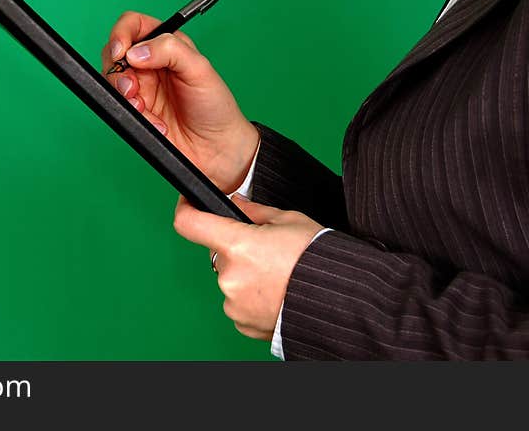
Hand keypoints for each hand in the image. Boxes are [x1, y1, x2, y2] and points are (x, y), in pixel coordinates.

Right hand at [102, 11, 258, 191]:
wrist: (216, 148)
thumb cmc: (215, 106)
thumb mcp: (200, 69)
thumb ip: (170, 50)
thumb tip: (136, 52)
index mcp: (166, 45)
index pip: (133, 26)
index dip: (121, 33)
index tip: (122, 51)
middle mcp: (150, 64)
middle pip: (114, 53)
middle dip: (118, 71)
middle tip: (133, 88)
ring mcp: (141, 88)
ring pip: (112, 82)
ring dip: (124, 96)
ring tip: (144, 108)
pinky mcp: (137, 112)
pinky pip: (120, 108)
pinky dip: (134, 116)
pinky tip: (155, 123)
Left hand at [173, 194, 323, 339]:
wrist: (342, 302)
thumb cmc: (319, 260)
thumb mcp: (289, 221)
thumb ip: (255, 212)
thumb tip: (237, 203)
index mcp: (238, 245)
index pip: (190, 224)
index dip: (187, 210)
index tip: (189, 205)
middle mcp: (230, 277)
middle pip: (220, 255)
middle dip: (238, 251)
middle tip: (268, 252)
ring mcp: (234, 304)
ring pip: (230, 281)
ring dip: (247, 277)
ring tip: (279, 277)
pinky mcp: (243, 324)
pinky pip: (239, 304)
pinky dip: (253, 299)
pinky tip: (277, 294)